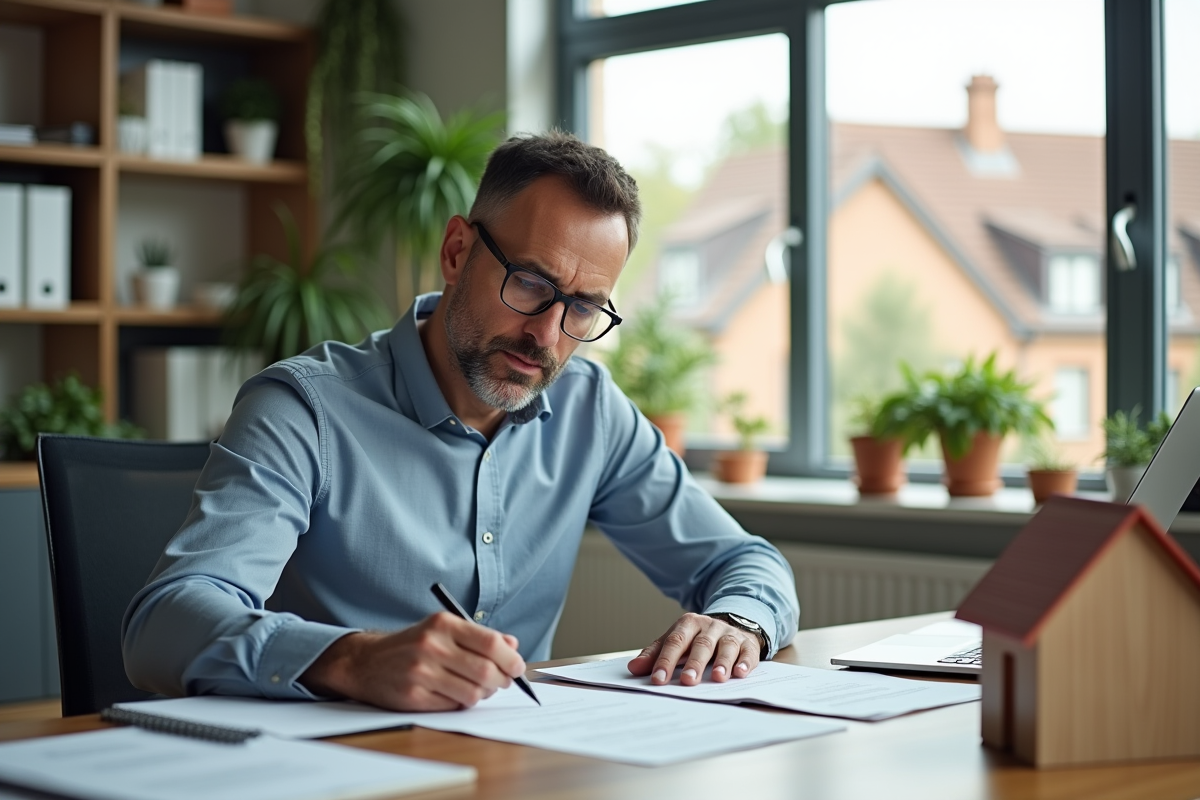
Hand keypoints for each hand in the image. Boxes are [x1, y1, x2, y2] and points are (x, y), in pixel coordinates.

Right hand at [299, 612, 525, 710]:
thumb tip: (513, 646)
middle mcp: (431, 646)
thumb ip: (480, 636)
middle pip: (485, 671)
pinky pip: (453, 706)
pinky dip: (461, 703)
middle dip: (501, 680)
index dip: (510, 659)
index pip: (490, 642)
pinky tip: (453, 694)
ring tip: (477, 688)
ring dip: (482, 694)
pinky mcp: (413, 696)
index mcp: (443, 624)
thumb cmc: (413, 645)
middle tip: (502, 682)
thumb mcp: (443, 630)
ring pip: (473, 692)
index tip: (517, 667)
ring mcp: (420, 672)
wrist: (366, 662)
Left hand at [626, 612, 762, 686]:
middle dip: (694, 663)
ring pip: (726, 646)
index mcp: (688, 624)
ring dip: (722, 662)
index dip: (666, 660)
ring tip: (718, 678)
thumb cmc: (697, 639)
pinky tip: (740, 673)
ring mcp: (730, 634)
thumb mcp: (675, 641)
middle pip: (701, 644)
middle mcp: (710, 626)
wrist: (730, 626)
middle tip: (687, 680)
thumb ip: (654, 655)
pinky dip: (745, 663)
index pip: (675, 642)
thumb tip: (633, 669)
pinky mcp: (748, 644)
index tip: (658, 679)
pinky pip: (748, 652)